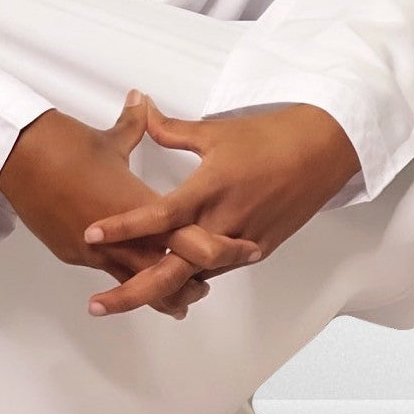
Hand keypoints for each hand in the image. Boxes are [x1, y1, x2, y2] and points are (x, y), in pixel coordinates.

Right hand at [0, 91, 261, 318]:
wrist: (20, 157)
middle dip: (187, 285)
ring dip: (156, 290)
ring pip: (135, 283)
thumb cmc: (68, 144)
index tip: (234, 253)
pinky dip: (123, 276)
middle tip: (204, 288)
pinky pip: (106, 271)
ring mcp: (95, 250)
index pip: (187, 238)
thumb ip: (136, 125)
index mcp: (140, 205)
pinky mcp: (72, 254)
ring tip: (176, 299)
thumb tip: (142, 99)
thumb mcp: (110, 137)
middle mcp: (122, 235)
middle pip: (166, 275)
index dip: (214, 250)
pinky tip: (127, 274)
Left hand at [79, 96, 362, 315]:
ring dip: (160, 290)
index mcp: (210, 189)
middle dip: (133, 292)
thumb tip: (141, 109)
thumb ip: (171, 129)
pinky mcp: (260, 249)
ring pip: (196, 276)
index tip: (91, 235)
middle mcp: (224, 222)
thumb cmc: (269, 136)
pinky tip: (171, 283)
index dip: (123, 228)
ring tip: (122, 297)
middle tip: (97, 304)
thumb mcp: (215, 130)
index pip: (159, 216)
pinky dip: (193, 278)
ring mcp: (243, 240)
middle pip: (173, 269)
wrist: (322, 150)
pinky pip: (219, 270)